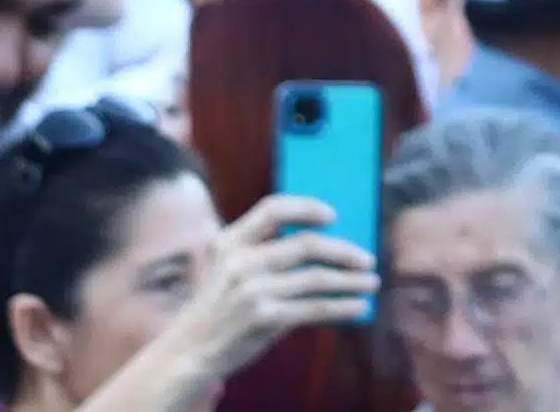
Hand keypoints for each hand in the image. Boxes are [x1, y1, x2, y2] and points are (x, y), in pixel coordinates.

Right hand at [168, 197, 381, 378]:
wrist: (189, 351)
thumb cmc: (219, 308)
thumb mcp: (228, 270)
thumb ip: (263, 253)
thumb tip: (328, 246)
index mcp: (230, 242)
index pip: (273, 209)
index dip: (307, 207)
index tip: (334, 215)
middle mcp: (241, 262)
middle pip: (306, 245)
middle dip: (344, 251)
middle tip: (368, 258)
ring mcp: (252, 290)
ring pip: (317, 278)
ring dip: (350, 281)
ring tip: (371, 283)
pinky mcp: (264, 318)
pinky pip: (314, 308)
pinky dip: (342, 307)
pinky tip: (358, 307)